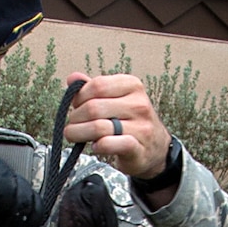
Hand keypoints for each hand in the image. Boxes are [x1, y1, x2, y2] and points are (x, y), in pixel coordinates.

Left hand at [63, 71, 173, 199]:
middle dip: (76, 118)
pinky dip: (98, 146)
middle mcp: (138, 104)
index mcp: (132, 85)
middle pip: (94, 107)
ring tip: (76, 136)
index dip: (80, 97)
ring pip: (98, 127)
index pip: (97, 85)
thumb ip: (93, 89)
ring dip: (79, 133)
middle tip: (73, 124)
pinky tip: (95, 146)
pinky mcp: (138, 149)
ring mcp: (140, 127)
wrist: (155, 148)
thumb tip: (72, 78)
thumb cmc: (130, 121)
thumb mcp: (115, 99)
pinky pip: (111, 144)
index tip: (76, 106)